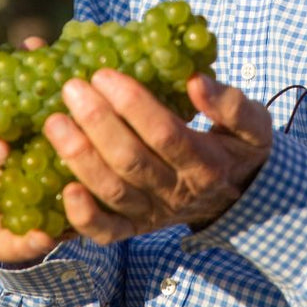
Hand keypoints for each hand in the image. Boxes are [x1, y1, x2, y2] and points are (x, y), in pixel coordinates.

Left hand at [43, 68, 272, 244]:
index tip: (105, 74)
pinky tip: (63, 189)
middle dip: (98, 124)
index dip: (133, 105)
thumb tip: (196, 81)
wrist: (238, 197)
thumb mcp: (252, 124)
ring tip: (54, 122)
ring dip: (80, 158)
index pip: (165, 134)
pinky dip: (82, 217)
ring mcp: (153, 214)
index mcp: (206, 163)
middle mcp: (177, 192)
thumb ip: (231, 103)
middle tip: (72, 89)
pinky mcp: (134, 230)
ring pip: (113, 192)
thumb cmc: (238, 148)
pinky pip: (106, 232)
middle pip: (131, 162)